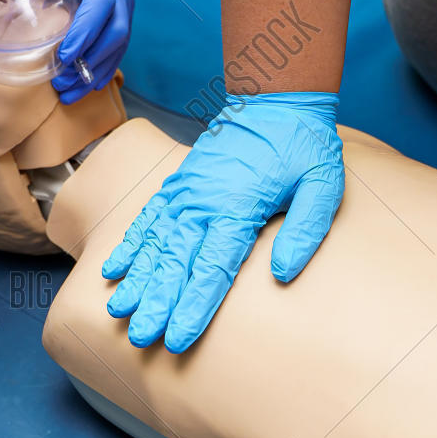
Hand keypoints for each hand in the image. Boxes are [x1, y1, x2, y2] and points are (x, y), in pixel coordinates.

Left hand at [0, 0, 144, 103]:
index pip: (100, 6)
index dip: (84, 33)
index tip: (63, 56)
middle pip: (114, 35)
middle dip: (88, 63)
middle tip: (60, 84)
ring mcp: (126, 4)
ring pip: (118, 45)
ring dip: (95, 72)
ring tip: (69, 93)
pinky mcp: (126, 13)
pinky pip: (120, 45)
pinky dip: (104, 67)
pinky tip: (87, 83)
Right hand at [102, 92, 343, 352]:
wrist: (277, 98)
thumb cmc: (304, 146)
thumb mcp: (322, 185)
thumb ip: (305, 231)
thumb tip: (283, 274)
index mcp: (238, 207)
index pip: (212, 268)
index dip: (194, 307)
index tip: (178, 338)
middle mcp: (204, 201)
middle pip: (175, 261)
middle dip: (156, 302)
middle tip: (140, 337)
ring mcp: (186, 191)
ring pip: (155, 242)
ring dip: (136, 278)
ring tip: (119, 309)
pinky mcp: (179, 183)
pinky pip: (148, 217)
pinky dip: (130, 243)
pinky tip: (114, 269)